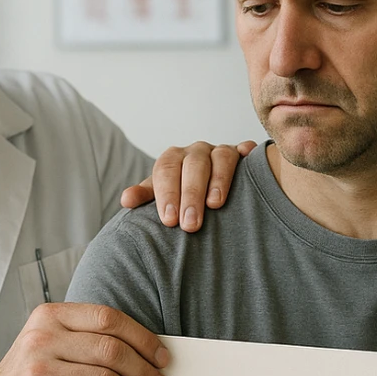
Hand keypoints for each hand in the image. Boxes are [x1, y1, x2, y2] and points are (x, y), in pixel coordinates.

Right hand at [0, 303, 167, 375]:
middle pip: (111, 350)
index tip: (162, 356)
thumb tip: (145, 351)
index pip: (108, 318)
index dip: (142, 338)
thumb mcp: (48, 344)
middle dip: (144, 371)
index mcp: (49, 317)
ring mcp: (39, 371)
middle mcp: (42, 339)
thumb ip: (86, 338)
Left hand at [121, 140, 257, 231]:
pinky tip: (250, 159)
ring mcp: (220, 151)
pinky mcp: (242, 155)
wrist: (202, 184)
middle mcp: (196, 151)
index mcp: (173, 158)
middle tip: (190, 225)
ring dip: (218, 180)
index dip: (167, 194)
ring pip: (221, 157)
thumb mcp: (159, 195)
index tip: (169, 221)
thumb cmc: (178, 195)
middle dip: (191, 195)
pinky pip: (246, 150)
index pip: (166, 170)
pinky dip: (249, 153)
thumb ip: (144, 197)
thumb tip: (126, 200)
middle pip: (193, 165)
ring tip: (216, 205)